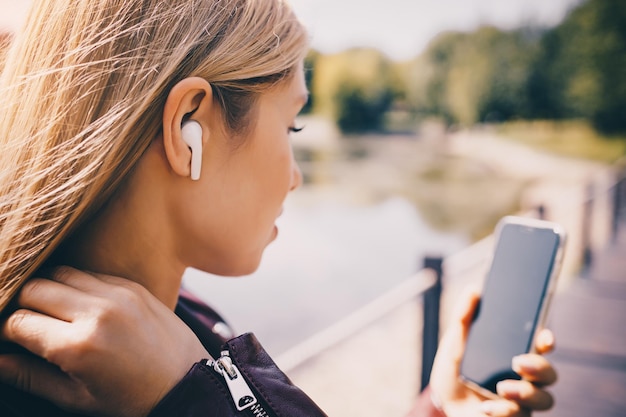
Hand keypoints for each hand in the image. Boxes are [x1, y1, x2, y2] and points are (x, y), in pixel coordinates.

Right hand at [0, 267, 209, 416]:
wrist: (186, 382)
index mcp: (78, 345)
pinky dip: (79, 285)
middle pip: (34, 288)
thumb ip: (30, 377)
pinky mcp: (133, 286)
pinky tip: (82, 305)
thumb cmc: (131, 399)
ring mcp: (118, 294)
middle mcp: (97, 312)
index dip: (7, 331)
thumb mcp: (75, 398)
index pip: (18, 321)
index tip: (11, 340)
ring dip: (50, 290)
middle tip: (30, 325)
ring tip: (54, 313)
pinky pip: (91, 274)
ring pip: (61, 273)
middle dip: (23, 306)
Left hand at [430, 289, 556, 416]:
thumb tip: (473, 289)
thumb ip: (463, 318)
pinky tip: (487, 407)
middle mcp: (525, 378)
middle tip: (518, 362)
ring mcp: (522, 401)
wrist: (443, 403)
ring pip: (544, 399)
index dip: (547, 340)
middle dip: (539, 366)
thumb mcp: (454, 343)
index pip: (540, 345)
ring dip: (525, 393)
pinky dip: (503, 411)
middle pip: (549, 373)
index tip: (545, 337)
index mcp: (515, 354)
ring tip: (501, 388)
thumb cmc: (455, 371)